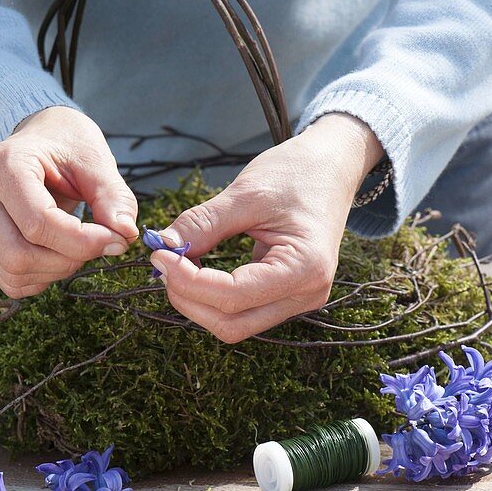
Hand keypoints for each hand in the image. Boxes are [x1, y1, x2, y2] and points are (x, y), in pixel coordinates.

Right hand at [0, 106, 138, 297]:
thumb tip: (124, 234)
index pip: (37, 222)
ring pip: (12, 273)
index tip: (116, 240)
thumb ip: (113, 197)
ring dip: (57, 271)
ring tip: (80, 245)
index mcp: (3, 166)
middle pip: (17, 255)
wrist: (42, 138)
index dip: (82, 241)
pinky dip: (42, 277)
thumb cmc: (67, 145)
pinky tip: (60, 253)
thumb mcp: (95, 160)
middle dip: (68, 260)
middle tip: (99, 244)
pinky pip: (9, 280)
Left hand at [149, 113, 383, 342]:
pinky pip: (242, 310)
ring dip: (198, 301)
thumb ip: (203, 224)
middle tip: (162, 262)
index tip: (159, 255)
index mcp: (305, 268)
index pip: (233, 296)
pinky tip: (194, 270)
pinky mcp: (287, 294)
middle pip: (232, 323)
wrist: (332, 167)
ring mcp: (298, 298)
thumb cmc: (297, 173)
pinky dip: (212, 296)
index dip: (188, 281)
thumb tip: (163, 247)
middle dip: (189, 298)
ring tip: (175, 265)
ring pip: (235, 323)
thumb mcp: (246, 193)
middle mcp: (307, 294)